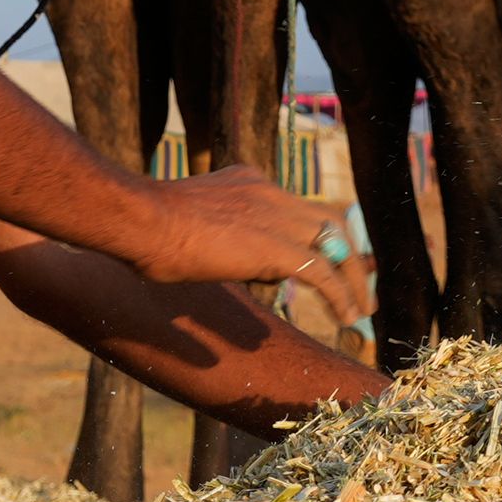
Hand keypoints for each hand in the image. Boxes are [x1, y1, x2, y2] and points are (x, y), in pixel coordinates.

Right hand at [130, 164, 372, 335]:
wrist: (141, 220)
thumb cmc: (145, 228)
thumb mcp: (189, 227)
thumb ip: (214, 242)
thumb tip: (216, 267)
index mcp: (247, 183)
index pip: (298, 208)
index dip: (319, 236)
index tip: (329, 260)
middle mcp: (269, 192)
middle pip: (330, 220)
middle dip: (350, 255)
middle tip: (358, 288)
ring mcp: (274, 214)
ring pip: (336, 243)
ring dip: (352, 279)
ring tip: (360, 310)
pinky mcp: (275, 246)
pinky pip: (322, 272)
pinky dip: (341, 295)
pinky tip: (347, 318)